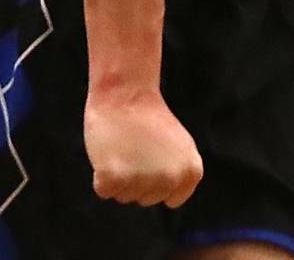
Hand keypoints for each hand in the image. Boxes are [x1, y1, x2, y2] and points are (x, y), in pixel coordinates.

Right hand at [85, 90, 202, 208]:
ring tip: (126, 147)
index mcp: (191, 172)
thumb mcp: (179, 147)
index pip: (171, 199)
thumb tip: (173, 199)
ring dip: (120, 176)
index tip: (156, 156)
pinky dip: (102, 175)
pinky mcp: (114, 178)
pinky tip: (110, 152)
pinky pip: (104, 190)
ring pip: (124, 196)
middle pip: (145, 199)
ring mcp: (143, 180)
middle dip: (138, 178)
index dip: (159, 180)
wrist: (128, 94)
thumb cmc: (150, 121)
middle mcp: (170, 179)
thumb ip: (179, 175)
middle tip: (138, 147)